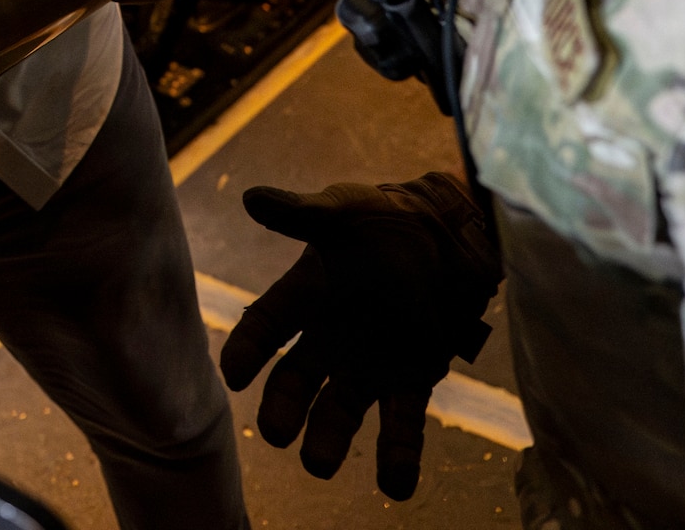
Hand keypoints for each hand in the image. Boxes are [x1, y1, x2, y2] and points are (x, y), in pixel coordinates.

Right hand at [220, 172, 501, 500]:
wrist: (450, 236)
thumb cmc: (388, 218)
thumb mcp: (346, 211)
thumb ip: (303, 213)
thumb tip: (253, 199)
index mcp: (307, 294)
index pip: (267, 326)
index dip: (248, 349)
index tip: (234, 375)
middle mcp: (329, 339)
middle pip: (295, 382)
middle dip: (283, 409)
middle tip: (277, 433)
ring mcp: (368, 365)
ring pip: (339, 414)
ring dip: (328, 441)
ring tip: (319, 464)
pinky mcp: (410, 383)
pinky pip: (401, 428)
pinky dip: (398, 458)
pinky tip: (395, 486)